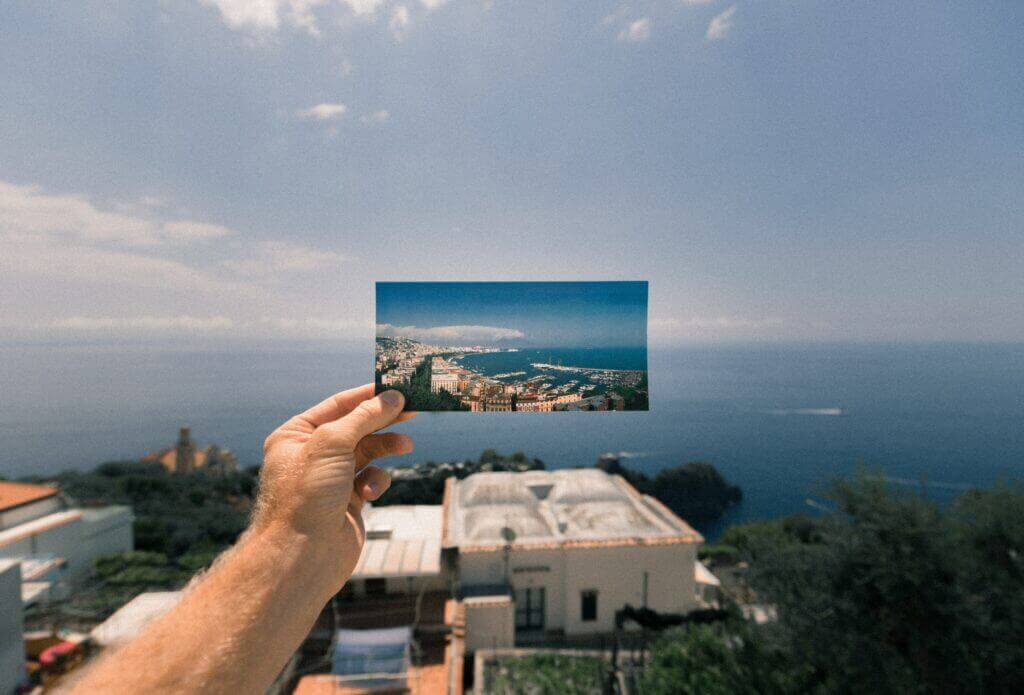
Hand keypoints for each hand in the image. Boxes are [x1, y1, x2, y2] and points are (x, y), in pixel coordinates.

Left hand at [253, 384, 414, 591]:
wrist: (302, 556)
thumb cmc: (306, 496)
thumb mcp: (332, 443)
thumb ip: (365, 416)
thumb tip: (393, 397)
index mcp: (295, 436)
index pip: (337, 405)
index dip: (368, 395)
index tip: (398, 387)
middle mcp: (311, 456)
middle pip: (356, 427)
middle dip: (384, 419)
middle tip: (414, 409)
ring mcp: (330, 480)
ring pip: (368, 452)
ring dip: (387, 447)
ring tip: (406, 446)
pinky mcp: (348, 502)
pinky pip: (371, 480)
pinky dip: (377, 482)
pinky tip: (372, 491)